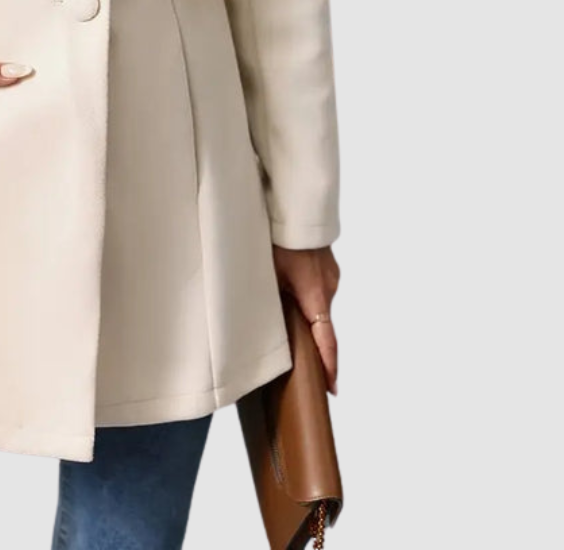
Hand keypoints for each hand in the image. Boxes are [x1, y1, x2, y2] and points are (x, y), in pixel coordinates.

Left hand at [271, 244, 339, 395]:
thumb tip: (265, 322)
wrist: (296, 208)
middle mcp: (328, 288)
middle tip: (303, 366)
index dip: (328, 365)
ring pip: (319, 306)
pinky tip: (292, 295)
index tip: (331, 387)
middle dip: (314, 344)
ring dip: (308, 317)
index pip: (326, 338)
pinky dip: (309, 300)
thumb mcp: (268, 271)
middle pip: (322, 324)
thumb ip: (270, 298)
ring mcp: (331, 276)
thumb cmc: (277, 238)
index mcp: (315, 294)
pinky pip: (320, 291)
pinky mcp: (328, 268)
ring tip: (290, 325)